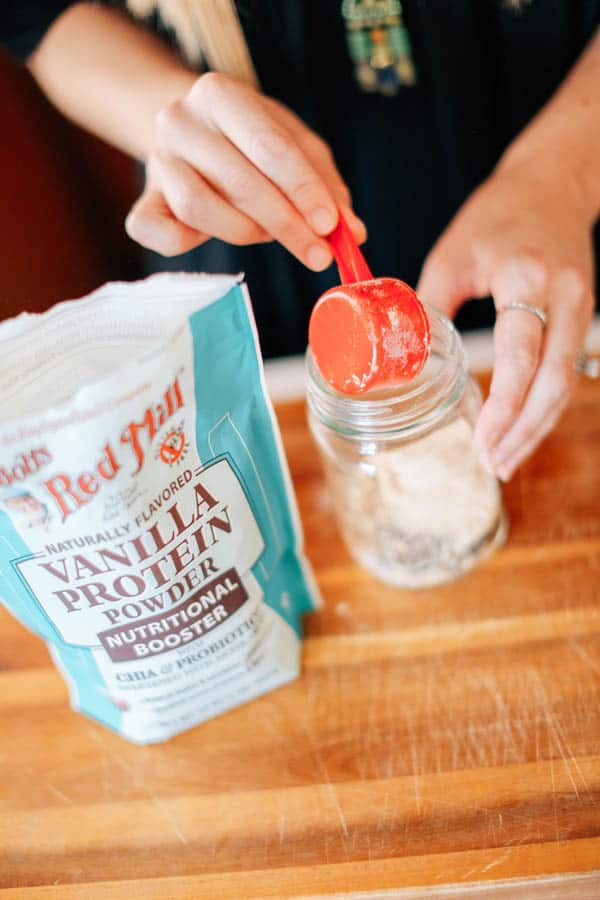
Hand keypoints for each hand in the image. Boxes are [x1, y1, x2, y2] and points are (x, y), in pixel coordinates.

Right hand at [126, 72, 365, 268]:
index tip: (330, 225)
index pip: (269, 146)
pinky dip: (183, 242)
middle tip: (318, 254)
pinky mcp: (143, 198)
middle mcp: (179, 120)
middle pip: (238, 182)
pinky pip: (154, 229)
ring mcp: (156, 160)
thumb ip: (326, 187)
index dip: (303, 190)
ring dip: (245, 232)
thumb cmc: (252, 141)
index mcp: (220, 94)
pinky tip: (213, 240)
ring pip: (199, 208)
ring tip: (269, 235)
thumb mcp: (297, 147)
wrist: (192, 131)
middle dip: (286, 224)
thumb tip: (354, 233)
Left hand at [417, 153, 594, 480]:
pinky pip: (568, 373)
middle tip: (493, 465)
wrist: (552, 184)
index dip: (505, 406)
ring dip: (537, 429)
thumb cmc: (496, 215)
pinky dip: (545, 407)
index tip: (484, 442)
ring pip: (567, 385)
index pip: (521, 355)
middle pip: (554, 383)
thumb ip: (431, 308)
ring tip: (505, 462)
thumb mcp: (451, 255)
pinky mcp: (584, 317)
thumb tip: (406, 361)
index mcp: (528, 279)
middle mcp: (566, 297)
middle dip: (523, 432)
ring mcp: (583, 308)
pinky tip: (522, 431)